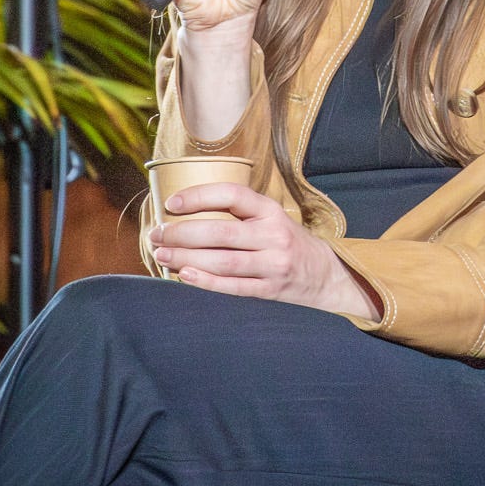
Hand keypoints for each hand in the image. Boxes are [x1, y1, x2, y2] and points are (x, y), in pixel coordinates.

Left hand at [151, 185, 380, 320]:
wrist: (328, 276)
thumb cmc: (289, 242)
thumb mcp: (272, 218)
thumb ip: (240, 214)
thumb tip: (187, 212)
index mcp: (271, 211)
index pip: (232, 195)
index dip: (199, 195)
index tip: (172, 202)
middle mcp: (273, 236)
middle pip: (220, 233)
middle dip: (182, 233)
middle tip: (157, 234)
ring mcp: (273, 265)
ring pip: (222, 261)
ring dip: (186, 258)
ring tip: (162, 254)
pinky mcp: (270, 290)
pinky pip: (232, 287)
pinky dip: (205, 281)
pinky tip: (184, 275)